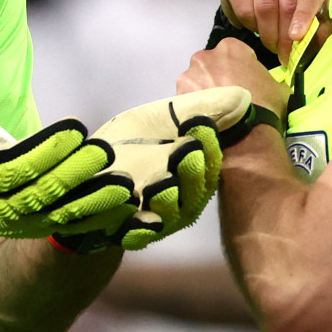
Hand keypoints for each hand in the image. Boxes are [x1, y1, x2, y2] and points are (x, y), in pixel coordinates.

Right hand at [0, 106, 138, 235]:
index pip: (18, 172)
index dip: (48, 151)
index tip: (76, 130)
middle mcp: (1, 217)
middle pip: (45, 194)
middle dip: (77, 172)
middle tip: (104, 150)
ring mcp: (24, 229)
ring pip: (64, 215)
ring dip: (96, 200)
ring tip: (123, 184)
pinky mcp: (42, 231)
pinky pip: (74, 228)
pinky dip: (100, 219)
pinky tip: (126, 207)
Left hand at [52, 86, 250, 252]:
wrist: (88, 167)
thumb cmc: (133, 141)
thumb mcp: (163, 116)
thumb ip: (201, 106)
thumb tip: (243, 96)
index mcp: (194, 173)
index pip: (209, 163)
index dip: (208, 146)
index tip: (200, 124)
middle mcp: (181, 199)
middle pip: (194, 192)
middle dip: (192, 171)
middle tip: (186, 150)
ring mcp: (156, 218)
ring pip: (169, 214)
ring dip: (167, 199)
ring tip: (161, 183)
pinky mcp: (128, 232)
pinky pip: (138, 235)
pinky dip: (139, 229)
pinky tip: (136, 217)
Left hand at [180, 39, 290, 122]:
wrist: (245, 133)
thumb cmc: (265, 105)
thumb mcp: (279, 88)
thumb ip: (269, 80)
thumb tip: (268, 86)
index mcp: (230, 48)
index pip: (234, 54)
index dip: (240, 69)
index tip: (243, 84)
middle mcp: (205, 56)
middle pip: (211, 65)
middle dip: (217, 78)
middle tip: (227, 97)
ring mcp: (189, 75)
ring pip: (196, 82)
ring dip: (204, 92)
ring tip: (216, 111)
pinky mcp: (179, 95)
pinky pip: (188, 99)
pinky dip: (194, 107)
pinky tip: (205, 118)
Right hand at [221, 0, 331, 64]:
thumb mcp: (317, 9)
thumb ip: (319, 26)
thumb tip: (309, 46)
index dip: (304, 15)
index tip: (297, 37)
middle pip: (286, 1)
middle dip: (285, 35)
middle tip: (285, 54)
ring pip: (263, 7)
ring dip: (268, 34)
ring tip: (272, 43)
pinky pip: (243, 9)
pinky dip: (249, 25)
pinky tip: (256, 25)